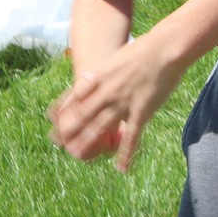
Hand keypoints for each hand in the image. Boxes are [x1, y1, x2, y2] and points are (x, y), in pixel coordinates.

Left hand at [48, 35, 187, 172]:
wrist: (165, 48)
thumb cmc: (143, 48)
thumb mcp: (115, 58)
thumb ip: (101, 71)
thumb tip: (85, 77)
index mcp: (100, 76)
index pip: (74, 96)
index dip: (63, 109)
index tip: (52, 119)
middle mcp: (106, 91)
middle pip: (82, 115)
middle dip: (68, 130)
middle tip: (57, 142)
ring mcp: (122, 103)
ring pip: (100, 128)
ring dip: (87, 143)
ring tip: (77, 156)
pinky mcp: (140, 112)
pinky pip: (131, 137)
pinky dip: (125, 154)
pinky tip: (122, 168)